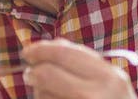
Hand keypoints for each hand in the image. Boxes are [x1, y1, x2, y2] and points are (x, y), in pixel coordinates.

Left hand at [21, 39, 136, 98]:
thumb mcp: (108, 80)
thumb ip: (84, 62)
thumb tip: (50, 45)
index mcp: (109, 77)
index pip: (65, 54)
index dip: (42, 50)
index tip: (28, 51)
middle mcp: (97, 94)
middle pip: (47, 74)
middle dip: (33, 71)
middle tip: (29, 73)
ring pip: (43, 94)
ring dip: (39, 92)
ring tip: (48, 93)